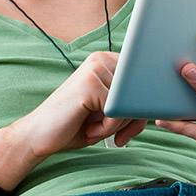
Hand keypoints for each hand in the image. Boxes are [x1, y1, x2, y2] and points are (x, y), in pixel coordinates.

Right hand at [6, 50, 148, 158]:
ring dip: (117, 126)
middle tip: (116, 136)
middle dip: (132, 122)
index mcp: (108, 61)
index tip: (128, 129)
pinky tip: (88, 129)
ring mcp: (95, 69)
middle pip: (141, 94)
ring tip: (94, 128)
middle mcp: (102, 59)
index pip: (145, 85)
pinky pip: (117, 113)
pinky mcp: (90, 84)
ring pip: (131, 104)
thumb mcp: (111, 113)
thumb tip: (157, 100)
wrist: (37, 136)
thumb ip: (133, 102)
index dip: (142, 111)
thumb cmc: (77, 125)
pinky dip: (106, 129)